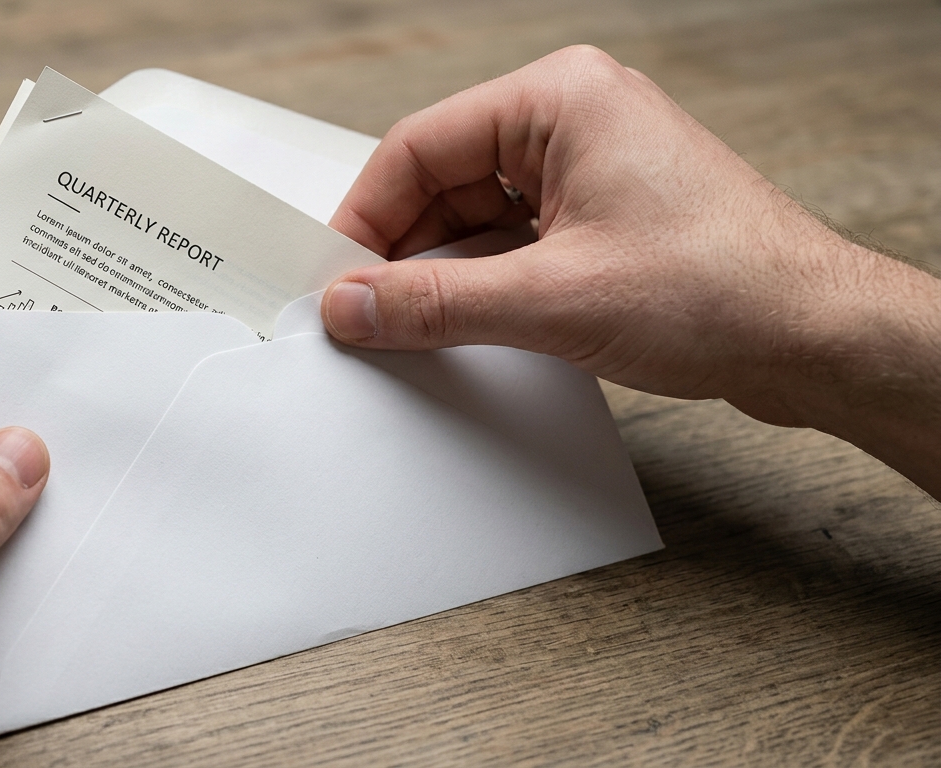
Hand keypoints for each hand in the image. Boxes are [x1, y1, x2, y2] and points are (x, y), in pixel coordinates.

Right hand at [321, 45, 940, 497]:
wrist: (817, 339)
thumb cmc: (723, 290)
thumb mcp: (549, 300)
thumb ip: (434, 303)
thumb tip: (354, 304)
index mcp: (561, 99)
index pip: (419, 145)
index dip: (365, 217)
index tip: (335, 276)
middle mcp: (575, 118)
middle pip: (444, 178)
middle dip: (403, 249)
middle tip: (364, 312)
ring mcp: (593, 166)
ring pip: (477, 213)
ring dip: (443, 270)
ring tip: (413, 326)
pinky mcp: (605, 214)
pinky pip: (515, 238)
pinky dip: (484, 280)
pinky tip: (464, 323)